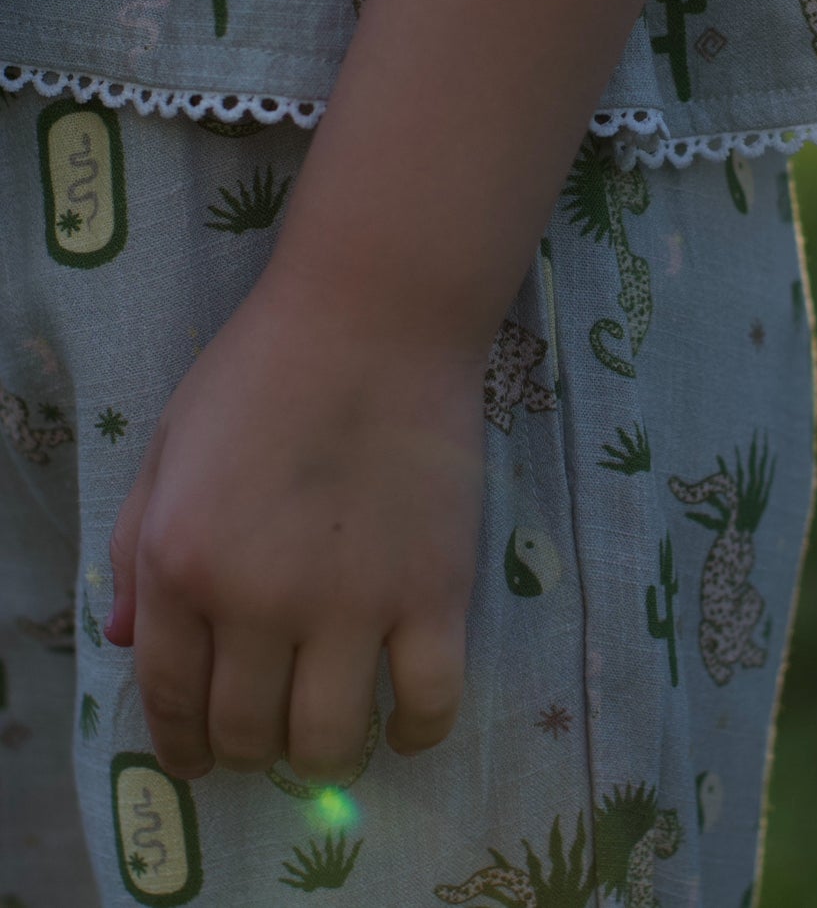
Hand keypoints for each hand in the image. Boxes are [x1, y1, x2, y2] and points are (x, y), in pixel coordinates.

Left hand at [104, 264, 490, 780]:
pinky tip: (407, 724)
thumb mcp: (170, 443)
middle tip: (268, 733)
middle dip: (250, 750)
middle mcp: (259, 598)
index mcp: (184, 561)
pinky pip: (431, 702)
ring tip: (330, 732)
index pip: (170, 696)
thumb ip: (137, 544)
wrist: (376, 315)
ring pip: (331, 741)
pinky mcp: (435, 591)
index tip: (198, 759)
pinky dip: (418, 733)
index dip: (181, 744)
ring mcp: (353, 601)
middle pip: (249, 733)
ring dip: (323, 757)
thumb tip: (122, 642)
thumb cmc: (265, 365)